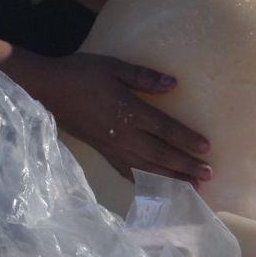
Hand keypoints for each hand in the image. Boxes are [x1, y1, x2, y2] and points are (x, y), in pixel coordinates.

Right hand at [33, 52, 212, 187]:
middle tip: (208, 175)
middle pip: (161, 155)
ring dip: (171, 179)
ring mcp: (113, 148)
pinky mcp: (104, 154)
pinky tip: (157, 188)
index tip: (206, 148)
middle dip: (186, 166)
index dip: (186, 139)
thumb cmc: (81, 74)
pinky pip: (128, 173)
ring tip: (192, 188)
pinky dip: (146, 183)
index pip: (165, 129)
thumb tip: (173, 85)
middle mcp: (124, 136)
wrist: (47, 90)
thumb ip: (143, 77)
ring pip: (147, 169)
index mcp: (129, 112)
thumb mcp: (113, 67)